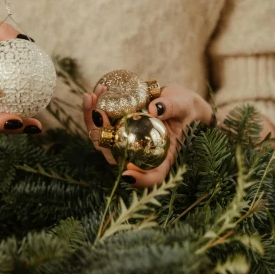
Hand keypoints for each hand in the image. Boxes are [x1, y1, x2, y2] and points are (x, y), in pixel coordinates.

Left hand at [83, 83, 212, 186]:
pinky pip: (101, 124)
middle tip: (98, 114)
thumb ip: (171, 108)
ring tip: (90, 97)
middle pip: (115, 156)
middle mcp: (137, 154)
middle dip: (100, 137)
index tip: (128, 173)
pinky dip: (94, 109)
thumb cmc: (184, 108)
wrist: (174, 100)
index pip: (152, 176)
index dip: (140, 180)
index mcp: (160, 158)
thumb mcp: (183, 106)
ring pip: (102, 140)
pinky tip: (94, 93)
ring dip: (91, 120)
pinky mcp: (116, 129)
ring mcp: (124, 142)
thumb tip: (155, 109)